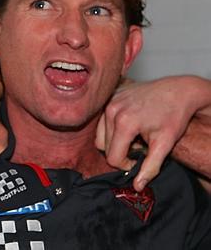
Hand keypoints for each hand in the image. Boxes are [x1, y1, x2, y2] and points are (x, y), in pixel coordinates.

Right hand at [96, 76, 201, 191]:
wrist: (178, 91)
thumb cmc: (174, 116)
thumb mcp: (165, 144)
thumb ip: (150, 167)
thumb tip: (137, 186)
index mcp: (124, 123)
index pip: (112, 156)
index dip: (124, 165)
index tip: (138, 161)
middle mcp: (111, 110)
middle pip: (103, 147)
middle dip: (120, 152)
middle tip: (139, 148)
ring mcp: (109, 102)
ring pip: (99, 135)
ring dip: (114, 141)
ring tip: (134, 138)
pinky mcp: (109, 98)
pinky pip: (102, 121)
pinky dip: (112, 129)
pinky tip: (130, 126)